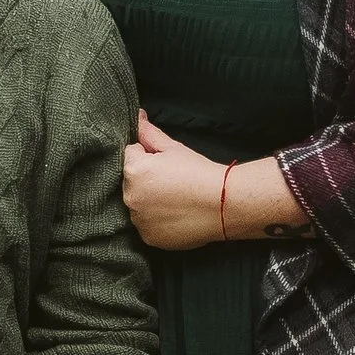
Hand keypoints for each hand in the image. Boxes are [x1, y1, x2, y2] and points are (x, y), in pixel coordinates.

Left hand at [122, 113, 304, 249]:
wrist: (224, 204)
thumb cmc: (199, 172)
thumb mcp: (173, 148)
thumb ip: (149, 133)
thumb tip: (137, 116)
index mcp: (133, 170)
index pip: (130, 155)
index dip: (148, 156)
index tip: (167, 164)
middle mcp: (130, 197)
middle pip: (130, 182)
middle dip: (145, 179)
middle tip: (172, 182)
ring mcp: (138, 220)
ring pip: (138, 205)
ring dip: (149, 201)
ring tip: (175, 199)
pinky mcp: (149, 238)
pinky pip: (146, 225)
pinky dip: (156, 221)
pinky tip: (176, 215)